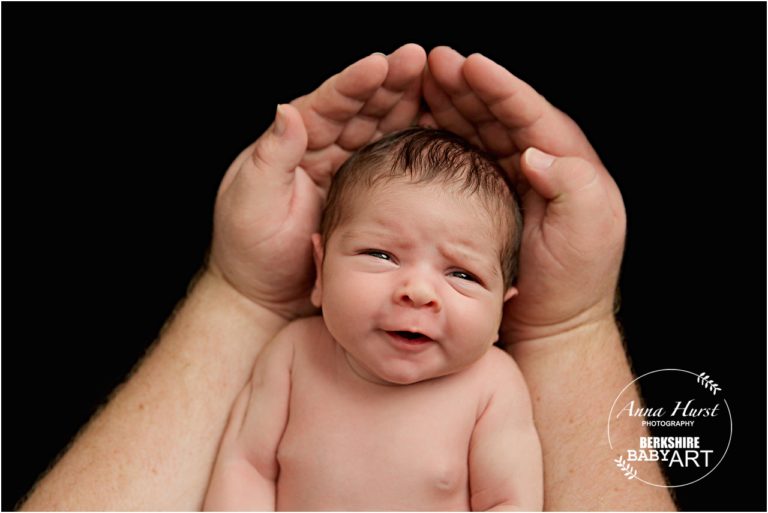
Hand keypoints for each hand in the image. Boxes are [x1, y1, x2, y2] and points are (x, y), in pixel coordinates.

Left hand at [209, 45, 425, 319]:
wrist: (267, 297)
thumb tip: (286, 112)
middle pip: (363, 109)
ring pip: (383, 132)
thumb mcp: (253, 200)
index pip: (329, 104)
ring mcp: (349, 174)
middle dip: (391, 83)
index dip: (356, 83)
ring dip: (409, 107)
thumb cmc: (250, 251)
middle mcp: (325, 152)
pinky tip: (438, 133)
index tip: (381, 64)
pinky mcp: (369, 200)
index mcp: (295, 144)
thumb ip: (271, 157)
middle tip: (420, 61)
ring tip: (438, 86)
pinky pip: (395, 168)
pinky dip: (416, 148)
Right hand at [422, 47, 625, 340]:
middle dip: (466, 85)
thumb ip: (573, 186)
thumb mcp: (587, 233)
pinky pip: (464, 158)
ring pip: (477, 129)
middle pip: (498, 113)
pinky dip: (443, 137)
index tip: (469, 65)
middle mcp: (538, 164)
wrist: (552, 322)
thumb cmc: (573, 281)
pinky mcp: (488, 197)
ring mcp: (510, 179)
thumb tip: (536, 153)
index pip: (529, 113)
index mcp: (566, 163)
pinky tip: (422, 124)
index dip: (498, 86)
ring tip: (422, 82)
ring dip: (451, 103)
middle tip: (434, 63)